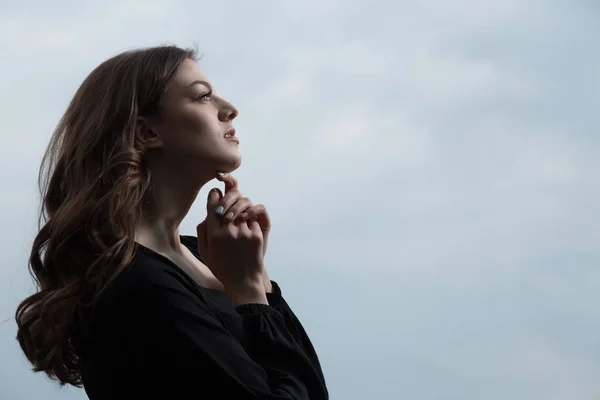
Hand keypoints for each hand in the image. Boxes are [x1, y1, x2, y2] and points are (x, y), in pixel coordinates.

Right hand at [215, 173, 272, 291]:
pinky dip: (249, 215)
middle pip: (228, 201)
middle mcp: (228, 231)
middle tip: (227, 194)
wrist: (242, 281)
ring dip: (239, 204)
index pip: (213, 205)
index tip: (215, 193)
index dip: (214, 195)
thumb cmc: (221, 267)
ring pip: (243, 206)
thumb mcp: (204, 251)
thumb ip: (203, 231)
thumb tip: (208, 213)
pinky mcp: (256, 235)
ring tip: (237, 208)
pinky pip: (252, 216)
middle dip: (227, 195)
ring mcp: (244, 232)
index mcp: (214, 234)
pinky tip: (246, 220)